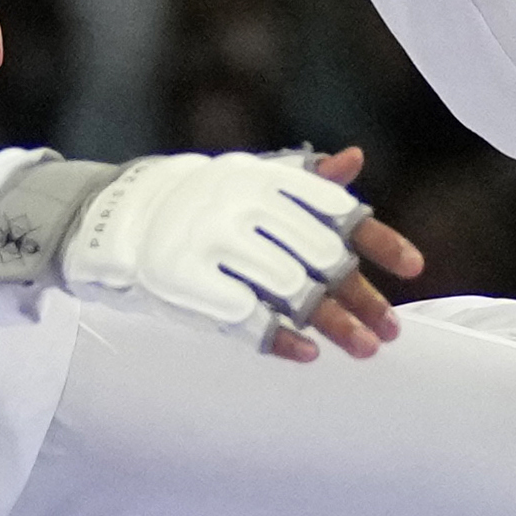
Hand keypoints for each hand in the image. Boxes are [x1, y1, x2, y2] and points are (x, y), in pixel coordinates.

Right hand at [52, 142, 423, 358]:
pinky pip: (246, 317)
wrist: (101, 218)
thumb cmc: (185, 201)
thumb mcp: (241, 178)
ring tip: (363, 350)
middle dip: (360, 298)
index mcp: (260, 177)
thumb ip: (298, 179)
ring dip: (333, 325)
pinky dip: (281, 339)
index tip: (414, 269)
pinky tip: (306, 354)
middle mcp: (241, 205)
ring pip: (291, 291)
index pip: (335, 209)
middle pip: (321, 258)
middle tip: (389, 331)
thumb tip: (354, 161)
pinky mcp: (186, 281)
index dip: (379, 241)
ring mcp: (212, 243)